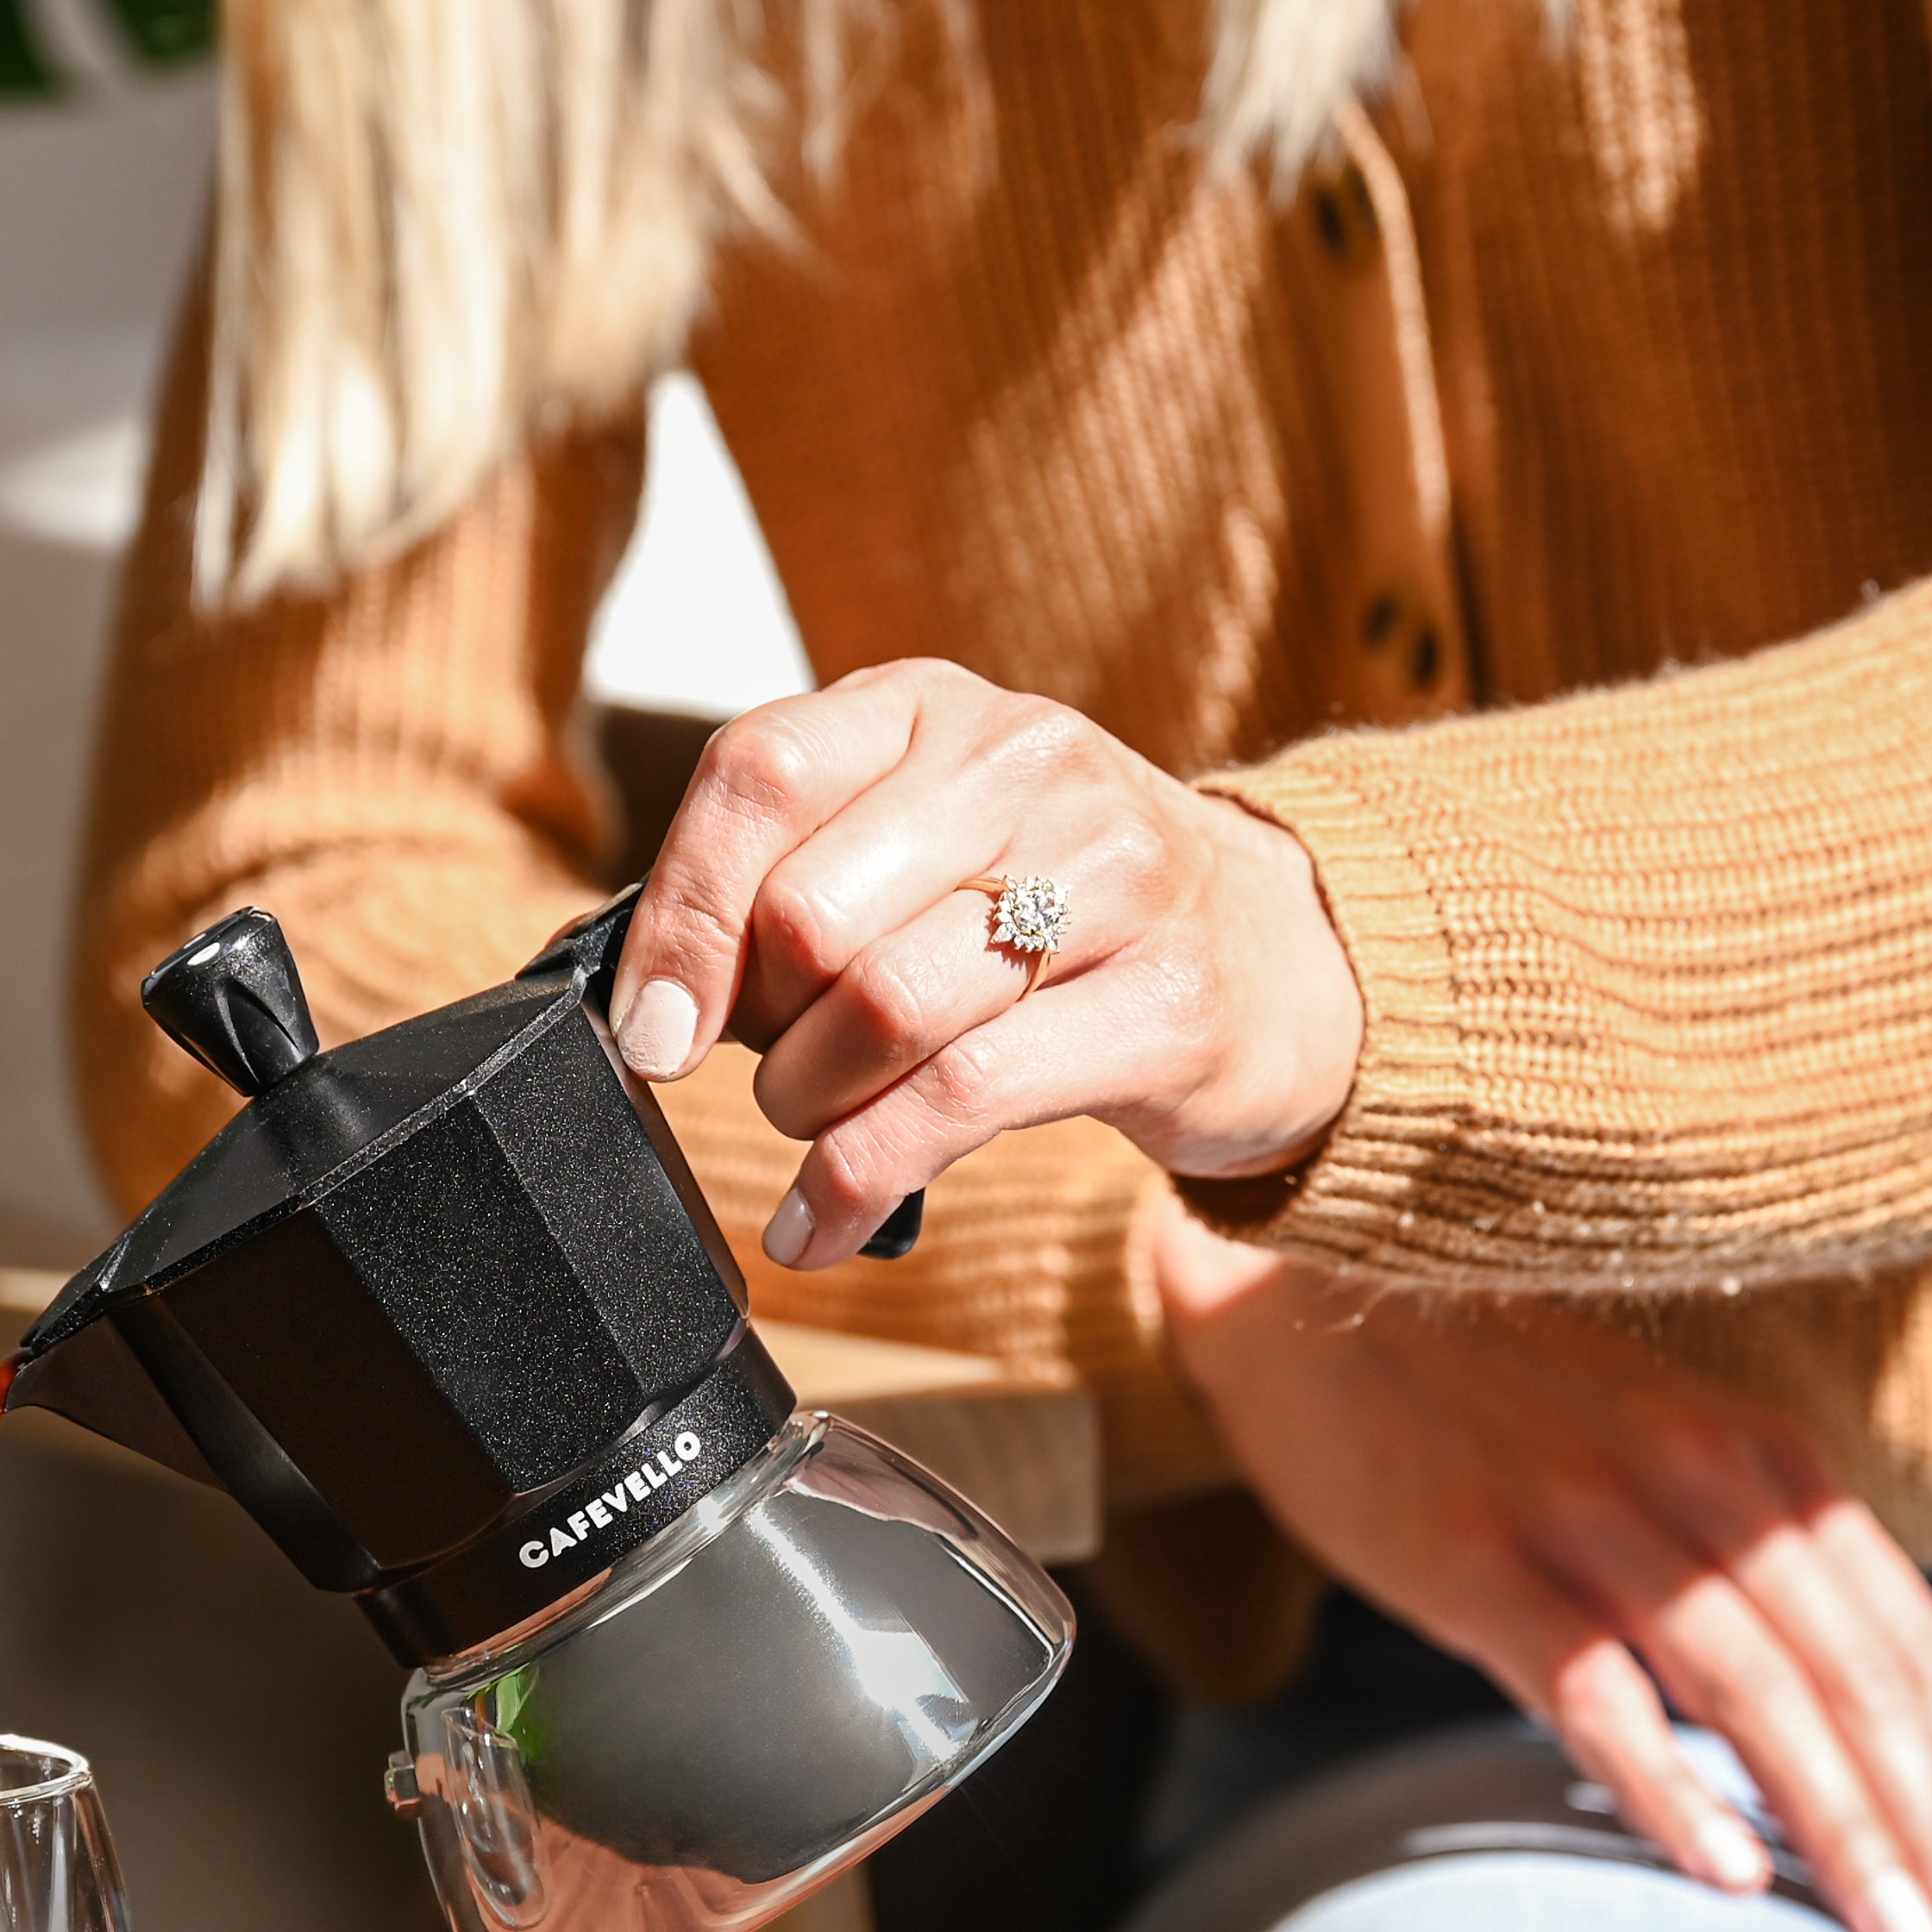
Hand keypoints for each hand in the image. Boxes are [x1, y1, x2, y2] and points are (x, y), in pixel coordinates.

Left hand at [611, 660, 1363, 1265]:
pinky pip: (959, 1101)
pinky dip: (856, 1180)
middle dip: (759, 1030)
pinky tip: (818, 1224)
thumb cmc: (1050, 913)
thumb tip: (648, 1000)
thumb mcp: (916, 847)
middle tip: (778, 1071)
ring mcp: (1108, 877)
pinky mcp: (1164, 1002)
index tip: (652, 1027)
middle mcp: (1025, 763)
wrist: (1283, 961)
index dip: (683, 916)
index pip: (761, 773)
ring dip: (809, 1107)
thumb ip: (784, 882)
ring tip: (816, 1134)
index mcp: (931, 706)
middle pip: (809, 914)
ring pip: (879, 1010)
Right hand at [1152, 1213, 1931, 1931]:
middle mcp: (1691, 1473)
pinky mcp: (1466, 1556)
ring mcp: (1577, 1512)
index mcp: (1754, 1452)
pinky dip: (1669, 1784)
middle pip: (1851, 1676)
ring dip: (1840, 1828)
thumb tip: (1839, 1720)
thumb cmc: (1476, 1399)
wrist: (1294, 1305)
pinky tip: (1725, 1868)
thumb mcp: (1644, 1444)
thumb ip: (1740, 1553)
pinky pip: (1593, 1687)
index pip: (1903, 1638)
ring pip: (1752, 1690)